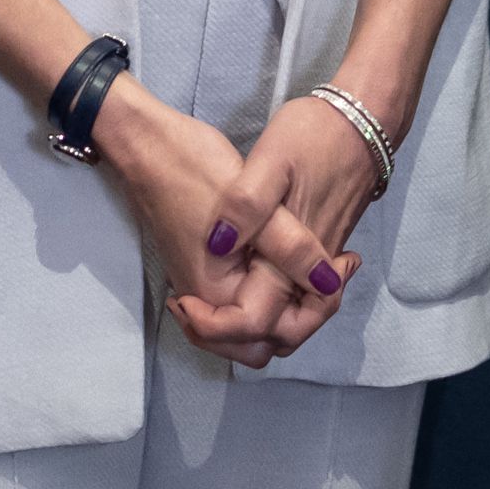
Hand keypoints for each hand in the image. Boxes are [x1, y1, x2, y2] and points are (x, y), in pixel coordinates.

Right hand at [92, 78, 352, 366]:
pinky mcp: (209, 273)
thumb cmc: (195, 168)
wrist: (149, 145)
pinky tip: (297, 260)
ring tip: (320, 266)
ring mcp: (205, 290)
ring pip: (256, 329)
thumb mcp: (255, 202)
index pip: (272, 336)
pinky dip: (275, 294)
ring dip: (291, 308)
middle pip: (264, 343)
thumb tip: (328, 285)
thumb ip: (291, 249)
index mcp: (217, 294)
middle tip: (332, 271)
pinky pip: (246, 305)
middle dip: (304, 318)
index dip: (315, 310)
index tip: (340, 263)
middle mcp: (208, 302)